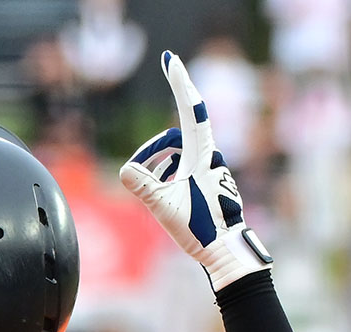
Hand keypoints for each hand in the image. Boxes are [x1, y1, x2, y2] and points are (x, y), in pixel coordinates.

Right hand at [119, 50, 272, 290]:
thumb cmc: (201, 230)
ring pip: (178, 156)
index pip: (190, 111)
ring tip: (159, 196)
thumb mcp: (165, 207)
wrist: (225, 252)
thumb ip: (143, 187)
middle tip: (137, 176)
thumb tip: (124, 171)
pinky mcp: (210, 183)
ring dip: (161, 169)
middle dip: (153, 151)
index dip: (179, 83)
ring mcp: (211, 170)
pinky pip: (184, 171)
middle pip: (175, 137)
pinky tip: (171, 202)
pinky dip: (170, 180)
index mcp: (203, 155)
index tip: (171, 60)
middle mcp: (210, 157)